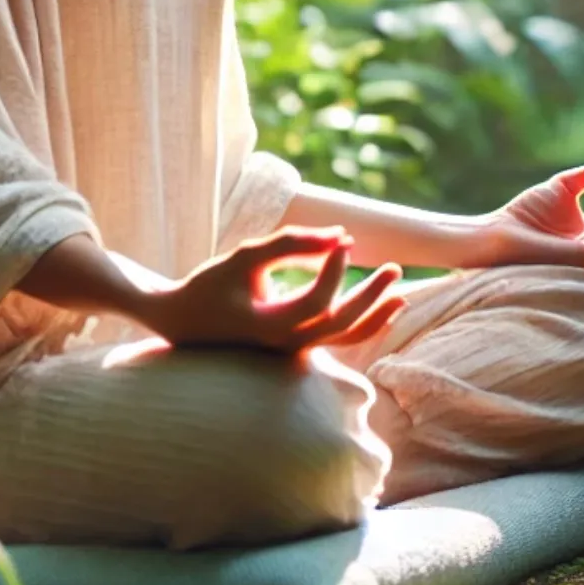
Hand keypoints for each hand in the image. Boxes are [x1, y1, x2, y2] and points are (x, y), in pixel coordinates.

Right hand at [150, 226, 404, 352]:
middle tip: (395, 268)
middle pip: (341, 325)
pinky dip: (362, 324)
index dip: (334, 268)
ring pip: (344, 340)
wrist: (181, 321)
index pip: (318, 302)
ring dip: (375, 316)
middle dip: (372, 296)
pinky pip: (337, 339)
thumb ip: (291, 244)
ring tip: (401, 294)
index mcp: (269, 327)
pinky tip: (382, 306)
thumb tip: (340, 235)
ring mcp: (291, 349)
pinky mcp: (295, 344)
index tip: (341, 240)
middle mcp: (285, 345)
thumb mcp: (244, 256)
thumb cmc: (210, 285)